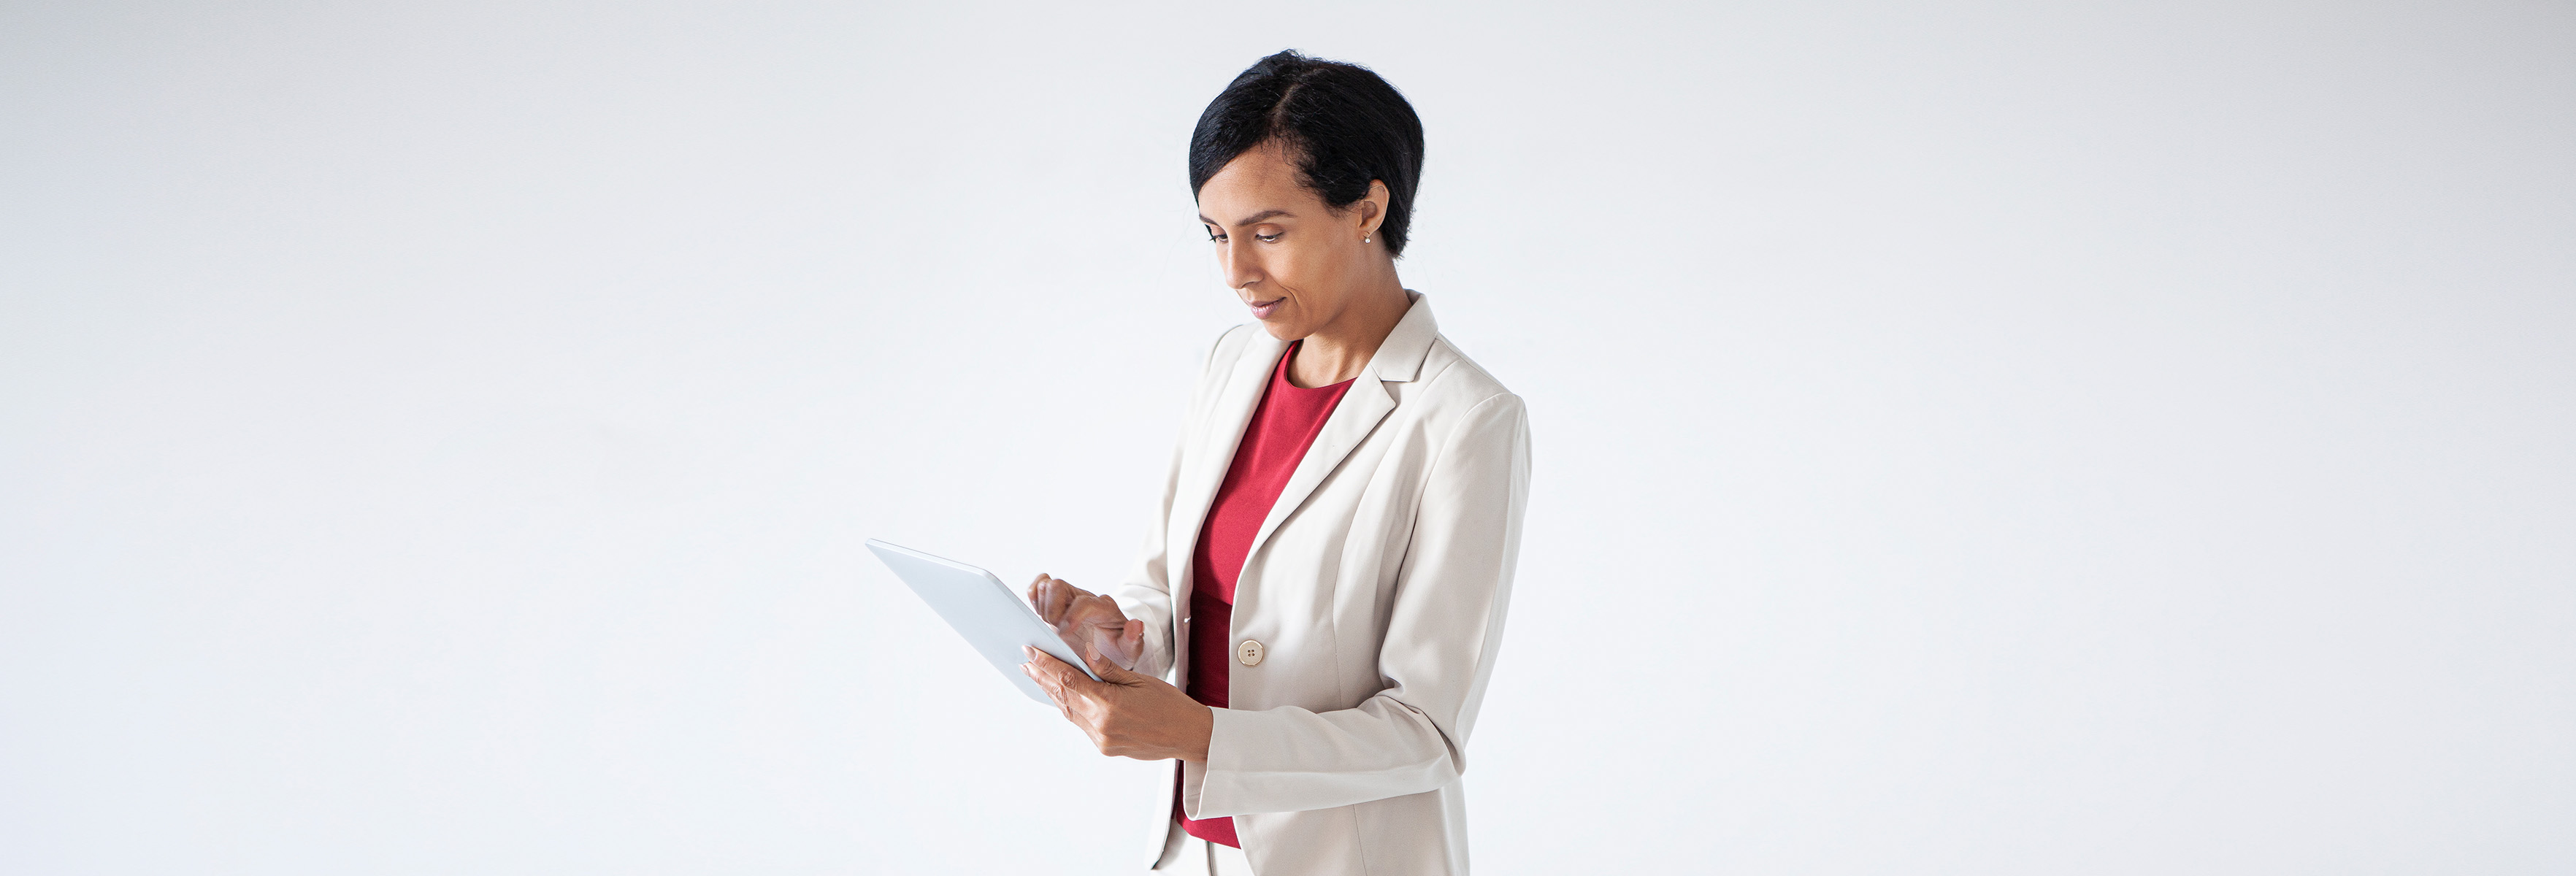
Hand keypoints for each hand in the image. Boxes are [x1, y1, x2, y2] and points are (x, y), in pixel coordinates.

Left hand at [1021, 645, 1212, 761]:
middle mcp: (1101, 724)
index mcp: (1110, 704)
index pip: (1069, 679)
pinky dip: (1069, 707)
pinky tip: (1062, 696)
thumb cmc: (1171, 705)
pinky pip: (1080, 724)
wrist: (1190, 736)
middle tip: (1025, 661)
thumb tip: (1084, 654)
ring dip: (1052, 692)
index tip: (1031, 651)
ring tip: (1037, 676)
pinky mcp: (1105, 748)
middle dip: (1043, 677)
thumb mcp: (1141, 680)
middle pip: (1063, 695)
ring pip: (1069, 711)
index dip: (1047, 664)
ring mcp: (1102, 739)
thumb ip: (1109, 669)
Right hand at [1026, 574, 1142, 670]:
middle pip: (1059, 586)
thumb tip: (1136, 624)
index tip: (1064, 633)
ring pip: (1047, 584)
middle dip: (1052, 609)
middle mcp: (1085, 598)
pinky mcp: (1055, 602)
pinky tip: (1038, 616)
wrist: (1109, 650)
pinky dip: (1033, 598)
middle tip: (1053, 630)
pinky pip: (1039, 587)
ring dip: (1042, 606)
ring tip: (1048, 625)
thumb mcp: (1130, 650)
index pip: (1085, 602)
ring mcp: (1069, 598)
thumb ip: (1133, 639)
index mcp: (1104, 609)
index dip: (1072, 615)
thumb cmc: (1118, 650)